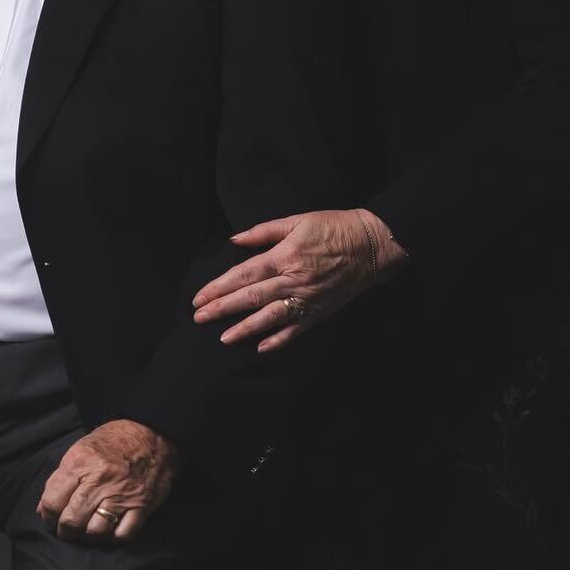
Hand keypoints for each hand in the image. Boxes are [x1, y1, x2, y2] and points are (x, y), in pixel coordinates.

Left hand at [37, 419, 179, 542]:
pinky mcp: (141, 506)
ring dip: (88, 537)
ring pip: (96, 532)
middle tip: (68, 530)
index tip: (52, 519)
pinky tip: (108, 531)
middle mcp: (100, 481)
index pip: (53, 502)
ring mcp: (122, 495)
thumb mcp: (79, 451)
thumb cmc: (112, 444)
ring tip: (87, 531)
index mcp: (80, 464)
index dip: (48, 516)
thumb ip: (59, 479)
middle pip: (72, 521)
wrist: (151, 434)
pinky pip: (122, 535)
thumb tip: (42, 509)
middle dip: (65, 531)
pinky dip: (112, 538)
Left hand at [191, 209, 406, 351]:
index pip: (243, 275)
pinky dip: (279, 340)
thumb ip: (263, 232)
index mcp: (284, 256)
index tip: (199, 297)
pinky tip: (260, 349)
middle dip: (222, 309)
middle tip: (198, 318)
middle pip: (251, 298)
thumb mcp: (296, 221)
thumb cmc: (332, 228)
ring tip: (223, 338)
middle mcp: (292, 280)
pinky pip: (296, 330)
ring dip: (244, 329)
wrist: (371, 247)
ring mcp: (306, 299)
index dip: (218, 287)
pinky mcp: (319, 312)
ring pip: (270, 317)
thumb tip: (234, 240)